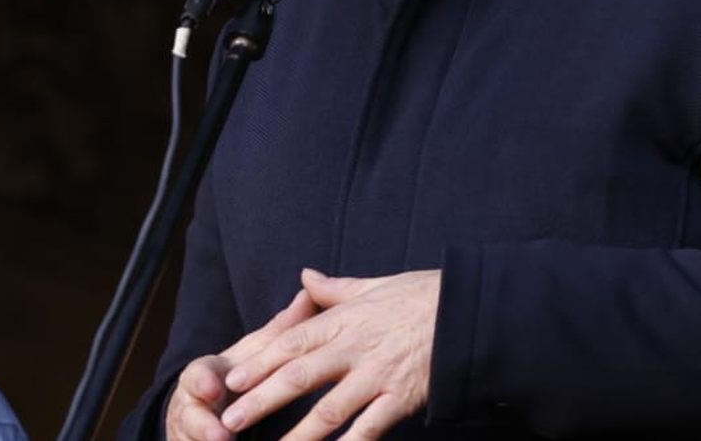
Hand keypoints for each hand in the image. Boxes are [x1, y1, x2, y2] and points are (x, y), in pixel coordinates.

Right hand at [166, 289, 319, 440]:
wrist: (205, 414)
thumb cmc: (238, 376)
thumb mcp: (255, 354)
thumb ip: (279, 331)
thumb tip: (311, 292)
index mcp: (206, 376)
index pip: (198, 374)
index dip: (202, 381)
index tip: (213, 388)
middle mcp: (192, 406)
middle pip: (189, 416)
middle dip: (203, 427)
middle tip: (221, 436)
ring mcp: (191, 434)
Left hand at [219, 268, 439, 440]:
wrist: (470, 312)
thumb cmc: (423, 295)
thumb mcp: (374, 285)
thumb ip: (335, 289)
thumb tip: (305, 276)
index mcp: (344, 320)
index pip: (291, 343)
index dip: (260, 363)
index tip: (231, 379)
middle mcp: (354, 349)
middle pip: (299, 377)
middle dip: (262, 400)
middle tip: (230, 421)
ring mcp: (377, 376)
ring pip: (328, 410)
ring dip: (295, 434)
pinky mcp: (400, 399)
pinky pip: (369, 430)